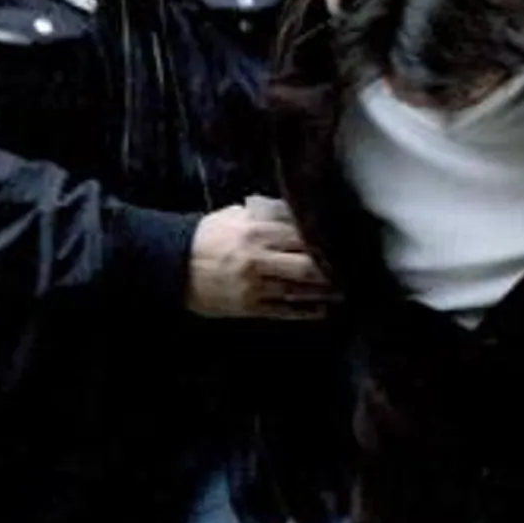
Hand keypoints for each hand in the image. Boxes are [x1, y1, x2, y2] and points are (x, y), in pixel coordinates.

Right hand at [186, 205, 335, 320]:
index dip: (327, 239)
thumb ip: (269, 213)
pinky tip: (323, 310)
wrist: (171, 265)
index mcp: (255, 230)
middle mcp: (258, 258)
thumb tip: (302, 211)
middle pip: (308, 264)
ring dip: (325, 291)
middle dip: (333, 267)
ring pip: (300, 290)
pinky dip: (307, 311)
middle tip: (352, 268)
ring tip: (344, 289)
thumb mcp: (236, 215)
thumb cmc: (208, 237)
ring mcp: (253, 285)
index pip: (303, 234)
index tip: (345, 241)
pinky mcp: (248, 307)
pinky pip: (284, 311)